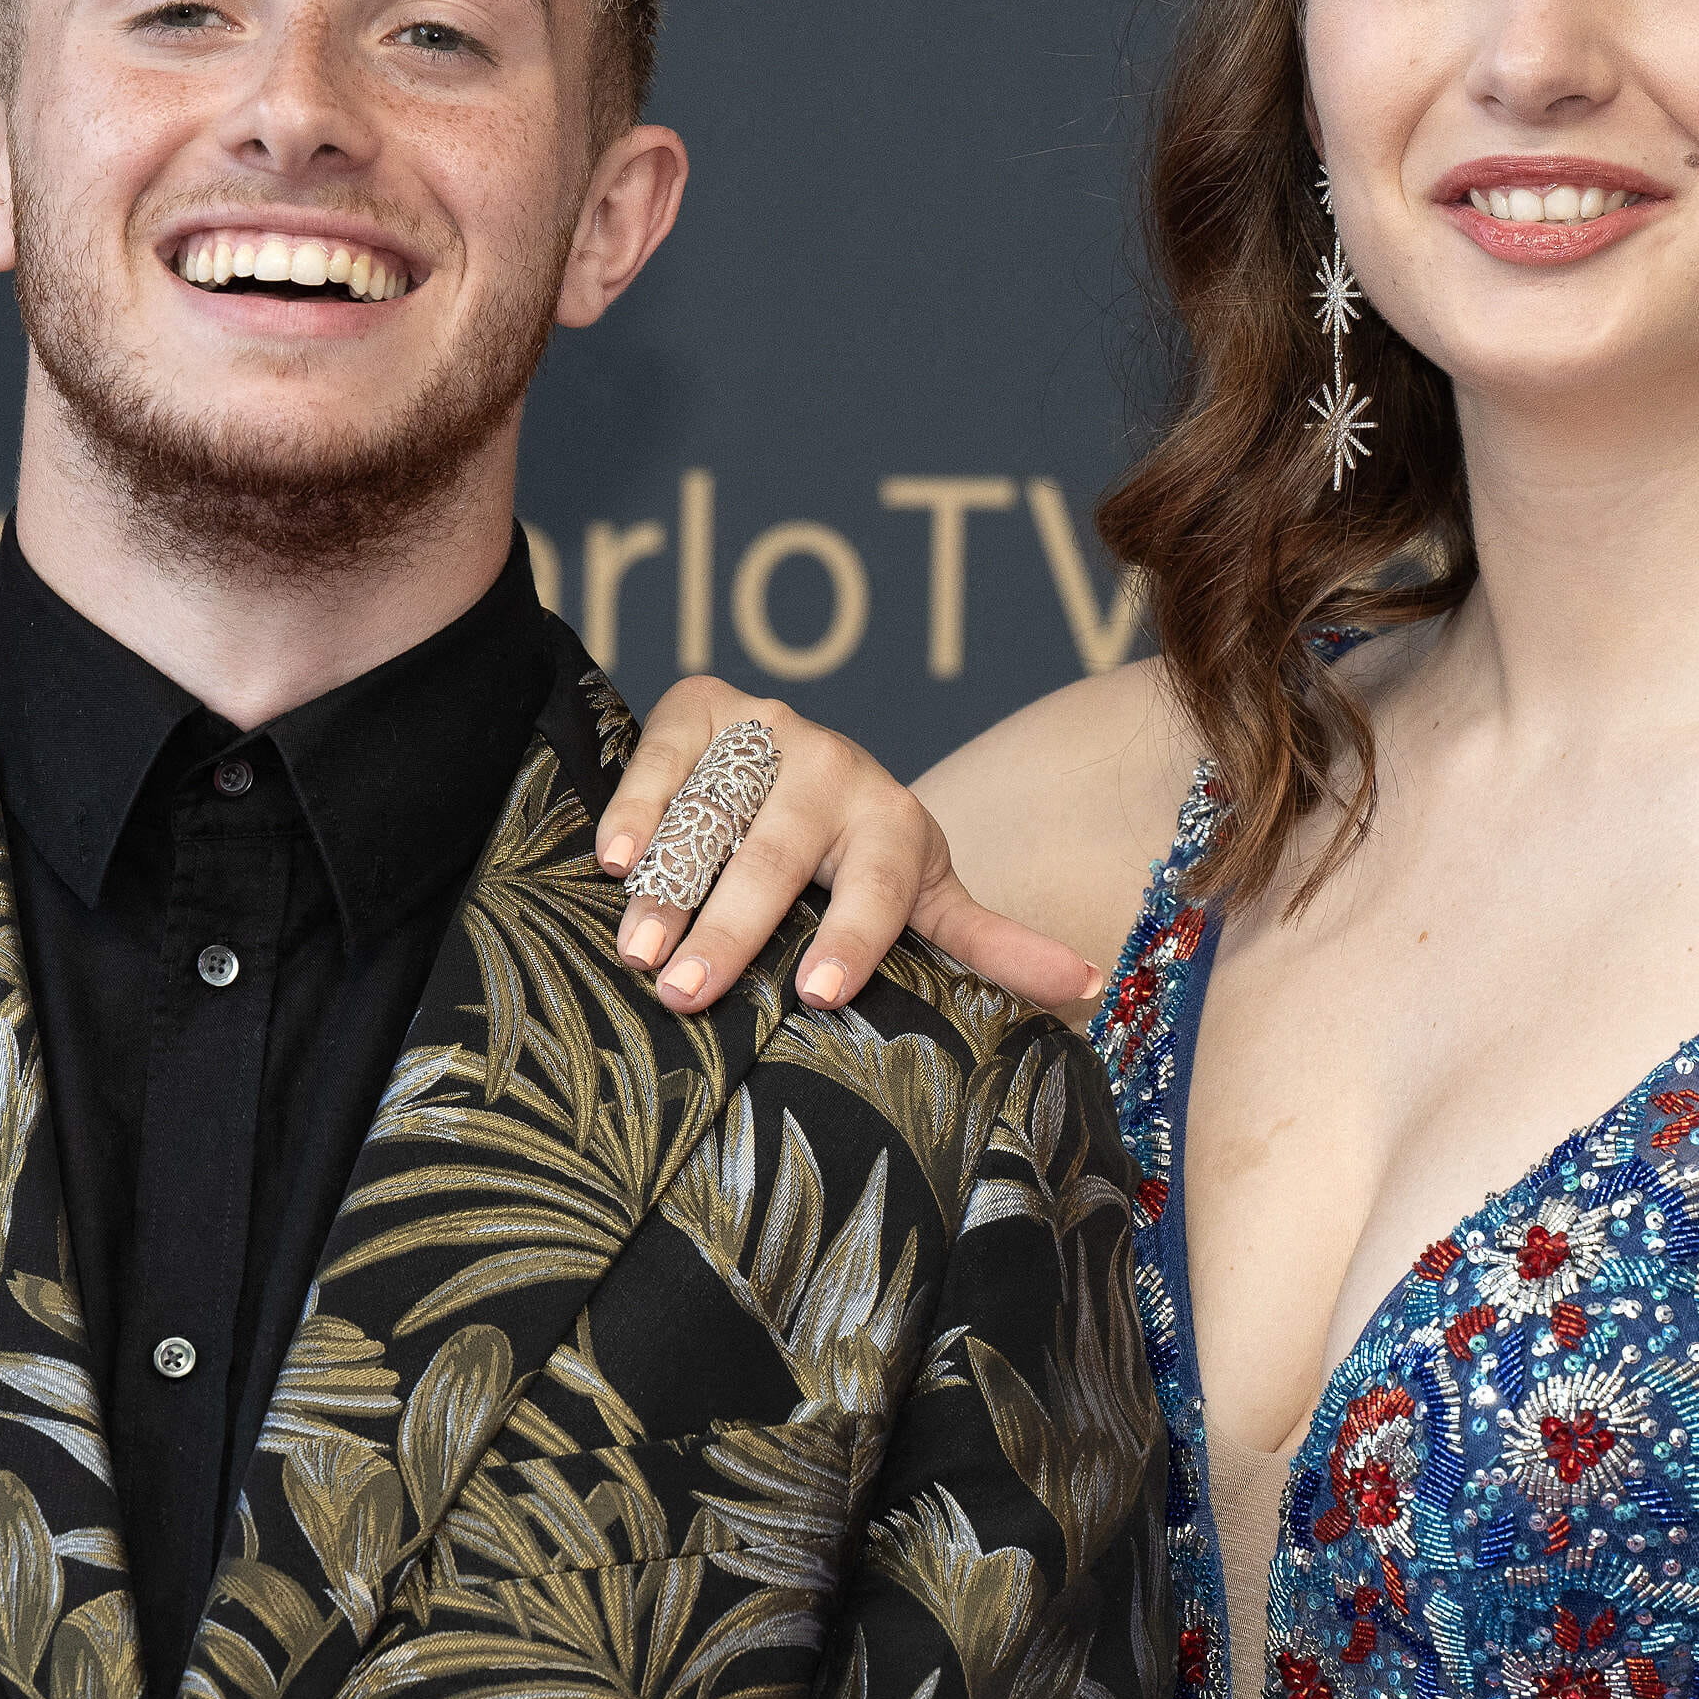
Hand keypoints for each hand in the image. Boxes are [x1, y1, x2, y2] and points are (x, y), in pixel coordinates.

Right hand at [600, 680, 1098, 1017]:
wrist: (805, 765)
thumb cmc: (863, 861)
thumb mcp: (928, 899)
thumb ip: (989, 945)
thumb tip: (1087, 983)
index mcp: (896, 823)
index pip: (880, 884)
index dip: (854, 934)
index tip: (822, 993)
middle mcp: (834, 766)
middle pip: (781, 853)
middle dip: (735, 926)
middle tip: (688, 994)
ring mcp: (765, 730)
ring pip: (716, 809)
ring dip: (670, 880)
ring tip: (636, 948)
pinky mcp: (702, 704)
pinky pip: (664, 752)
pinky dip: (637, 804)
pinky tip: (611, 860)